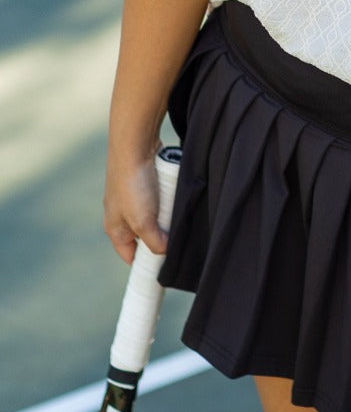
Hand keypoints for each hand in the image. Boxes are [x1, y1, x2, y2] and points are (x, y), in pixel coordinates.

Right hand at [103, 148, 168, 264]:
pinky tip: (175, 196)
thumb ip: (154, 241)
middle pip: (145, 235)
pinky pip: (159, 198)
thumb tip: (166, 251)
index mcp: (115, 228)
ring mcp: (133, 197)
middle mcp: (122, 214)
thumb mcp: (143, 220)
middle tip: (174, 234)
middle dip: (160, 236)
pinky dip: (168, 199)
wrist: (134, 145)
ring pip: (154, 216)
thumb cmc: (132, 184)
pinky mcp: (144, 182)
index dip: (145, 263)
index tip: (164, 266)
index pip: (129, 255)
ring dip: (165, 216)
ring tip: (174, 211)